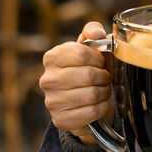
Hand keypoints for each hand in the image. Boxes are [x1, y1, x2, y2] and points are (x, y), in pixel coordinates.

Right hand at [38, 22, 113, 144]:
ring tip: (103, 90)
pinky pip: (91, 112)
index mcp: (52, 58)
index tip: (101, 62)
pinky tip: (100, 103)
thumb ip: (92, 32)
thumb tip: (96, 32)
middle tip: (105, 78)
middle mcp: (47, 79)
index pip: (82, 53)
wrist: (81, 103)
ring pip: (91, 94)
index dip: (98, 58)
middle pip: (88, 75)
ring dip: (104, 92)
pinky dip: (102, 107)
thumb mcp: (89, 49)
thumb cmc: (87, 70)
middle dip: (104, 76)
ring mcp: (52, 101)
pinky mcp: (60, 120)